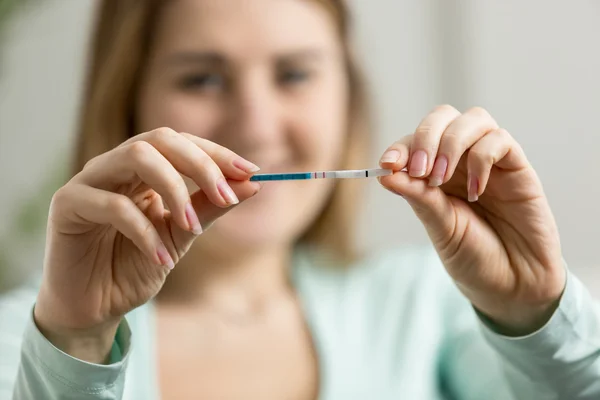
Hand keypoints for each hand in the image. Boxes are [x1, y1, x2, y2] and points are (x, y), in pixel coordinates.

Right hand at [35, 128, 260, 361]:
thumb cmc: (136, 265)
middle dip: (201, 164)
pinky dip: (145, 233)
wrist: (96, 306)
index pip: (182, 142)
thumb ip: (210, 207)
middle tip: (227, 198)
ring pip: (136, 157)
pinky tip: (161, 259)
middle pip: (160, 139)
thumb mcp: (182, 234)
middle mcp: (115, 165)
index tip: (251, 171)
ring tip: (192, 226)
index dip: (217, 153)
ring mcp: (88, 181)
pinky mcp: (67, 205)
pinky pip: (113, 206)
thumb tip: (252, 183)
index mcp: (142, 169)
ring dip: (175, 189)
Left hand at [378, 105, 564, 334]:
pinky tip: (475, 192)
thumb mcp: (439, 227)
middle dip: (425, 137)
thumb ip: (417, 197)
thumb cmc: (473, 256)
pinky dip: (481, 159)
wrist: (513, 285)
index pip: (415, 140)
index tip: (388, 164)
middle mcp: (462, 160)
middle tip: (420, 170)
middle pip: (443, 117)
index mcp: (435, 172)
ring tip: (441, 179)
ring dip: (451, 143)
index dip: (400, 146)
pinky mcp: (518, 168)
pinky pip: (500, 140)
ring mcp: (490, 162)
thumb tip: (385, 174)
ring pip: (473, 119)